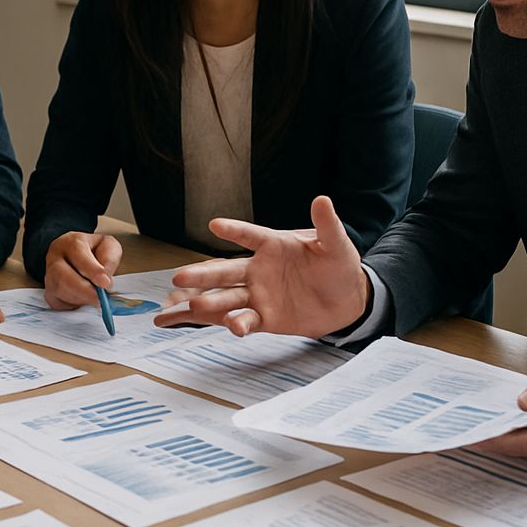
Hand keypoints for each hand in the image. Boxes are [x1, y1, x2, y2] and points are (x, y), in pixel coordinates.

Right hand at [42, 232, 122, 309]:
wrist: (76, 257)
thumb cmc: (92, 251)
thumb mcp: (108, 246)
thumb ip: (109, 258)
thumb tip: (105, 277)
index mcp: (70, 243)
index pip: (78, 254)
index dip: (92, 271)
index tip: (105, 283)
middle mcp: (55, 259)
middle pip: (62, 276)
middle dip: (84, 291)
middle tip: (100, 299)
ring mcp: (49, 277)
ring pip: (59, 291)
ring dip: (81, 299)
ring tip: (96, 299)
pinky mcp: (50, 294)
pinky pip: (59, 303)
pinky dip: (74, 305)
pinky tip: (85, 300)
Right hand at [154, 195, 370, 337]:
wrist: (347, 301)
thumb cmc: (338, 267)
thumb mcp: (336, 244)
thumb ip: (327, 225)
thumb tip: (323, 199)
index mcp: (272, 245)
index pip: (249, 236)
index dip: (234, 231)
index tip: (214, 225)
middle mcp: (259, 269)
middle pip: (226, 271)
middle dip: (202, 274)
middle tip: (179, 278)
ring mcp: (259, 295)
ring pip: (229, 298)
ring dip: (212, 301)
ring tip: (194, 305)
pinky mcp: (265, 318)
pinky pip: (247, 320)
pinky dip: (239, 324)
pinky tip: (234, 327)